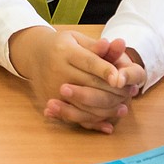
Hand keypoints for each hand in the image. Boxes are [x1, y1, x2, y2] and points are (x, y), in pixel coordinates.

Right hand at [8, 28, 135, 132]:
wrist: (33, 54)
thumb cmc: (61, 45)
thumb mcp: (76, 39)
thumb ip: (96, 46)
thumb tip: (116, 44)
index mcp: (65, 51)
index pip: (89, 62)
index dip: (106, 70)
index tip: (120, 79)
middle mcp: (57, 70)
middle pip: (88, 84)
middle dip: (112, 91)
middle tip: (130, 94)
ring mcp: (52, 87)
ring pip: (83, 104)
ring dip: (106, 109)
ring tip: (124, 109)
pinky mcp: (50, 101)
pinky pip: (74, 116)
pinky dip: (93, 122)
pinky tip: (108, 125)